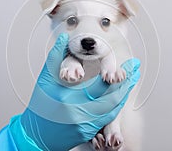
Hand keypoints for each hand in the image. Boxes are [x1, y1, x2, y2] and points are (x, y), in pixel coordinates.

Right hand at [20, 33, 139, 150]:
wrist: (36, 134)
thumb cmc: (40, 107)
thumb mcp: (44, 80)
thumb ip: (55, 57)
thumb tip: (65, 38)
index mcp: (71, 98)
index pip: (103, 84)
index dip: (119, 73)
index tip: (130, 64)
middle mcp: (82, 113)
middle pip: (113, 98)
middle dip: (126, 83)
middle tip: (135, 70)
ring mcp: (87, 125)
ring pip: (113, 109)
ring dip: (123, 94)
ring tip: (130, 81)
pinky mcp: (89, 132)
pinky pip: (108, 119)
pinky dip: (116, 106)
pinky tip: (119, 97)